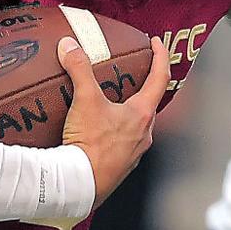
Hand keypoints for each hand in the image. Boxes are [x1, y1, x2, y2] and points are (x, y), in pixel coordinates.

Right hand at [57, 36, 169, 207]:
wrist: (81, 186)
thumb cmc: (90, 144)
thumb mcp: (85, 100)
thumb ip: (79, 69)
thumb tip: (70, 45)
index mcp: (142, 114)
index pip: (159, 78)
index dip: (160, 57)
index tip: (156, 43)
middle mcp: (144, 134)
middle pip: (149, 103)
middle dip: (144, 86)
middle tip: (134, 73)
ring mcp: (134, 152)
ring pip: (137, 125)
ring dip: (129, 111)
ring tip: (113, 102)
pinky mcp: (120, 166)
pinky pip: (123, 143)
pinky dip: (116, 131)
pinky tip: (99, 130)